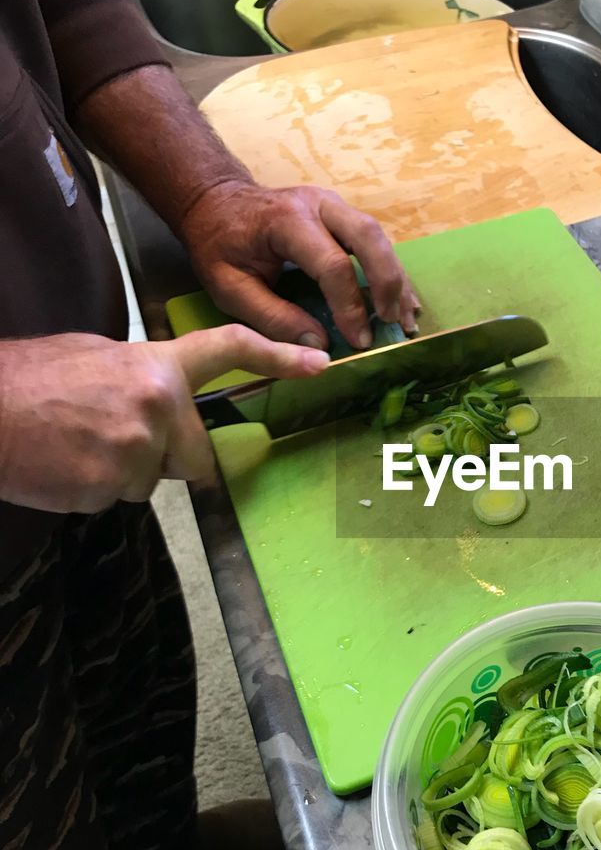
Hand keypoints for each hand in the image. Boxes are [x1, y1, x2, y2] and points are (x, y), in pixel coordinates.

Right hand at [0, 327, 328, 513]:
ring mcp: (134, 451)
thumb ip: (143, 376)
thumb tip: (163, 396)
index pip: (228, 352)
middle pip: (195, 456)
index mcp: (157, 367)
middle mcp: (157, 408)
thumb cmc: (32, 379)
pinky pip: (116, 498)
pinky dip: (93, 488)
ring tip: (77, 444)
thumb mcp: (97, 356)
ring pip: (152, 480)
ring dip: (123, 472)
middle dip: (167, 456)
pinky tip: (64, 463)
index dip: (278, 355)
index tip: (319, 363)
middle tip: (113, 436)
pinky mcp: (106, 488)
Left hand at [182, 182, 419, 349]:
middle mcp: (318, 205)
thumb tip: (317, 346)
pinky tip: (401, 300)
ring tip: (405, 318)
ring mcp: (333, 206)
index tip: (358, 340)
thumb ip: (272, 317)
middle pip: (369, 238)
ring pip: (378, 236)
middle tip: (392, 322)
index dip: (350, 305)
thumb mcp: (229, 287)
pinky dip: (389, 271)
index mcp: (287, 221)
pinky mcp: (341, 215)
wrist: (214, 201)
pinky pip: (374, 241)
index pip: (332, 264)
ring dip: (395, 278)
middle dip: (387, 283)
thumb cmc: (218, 244)